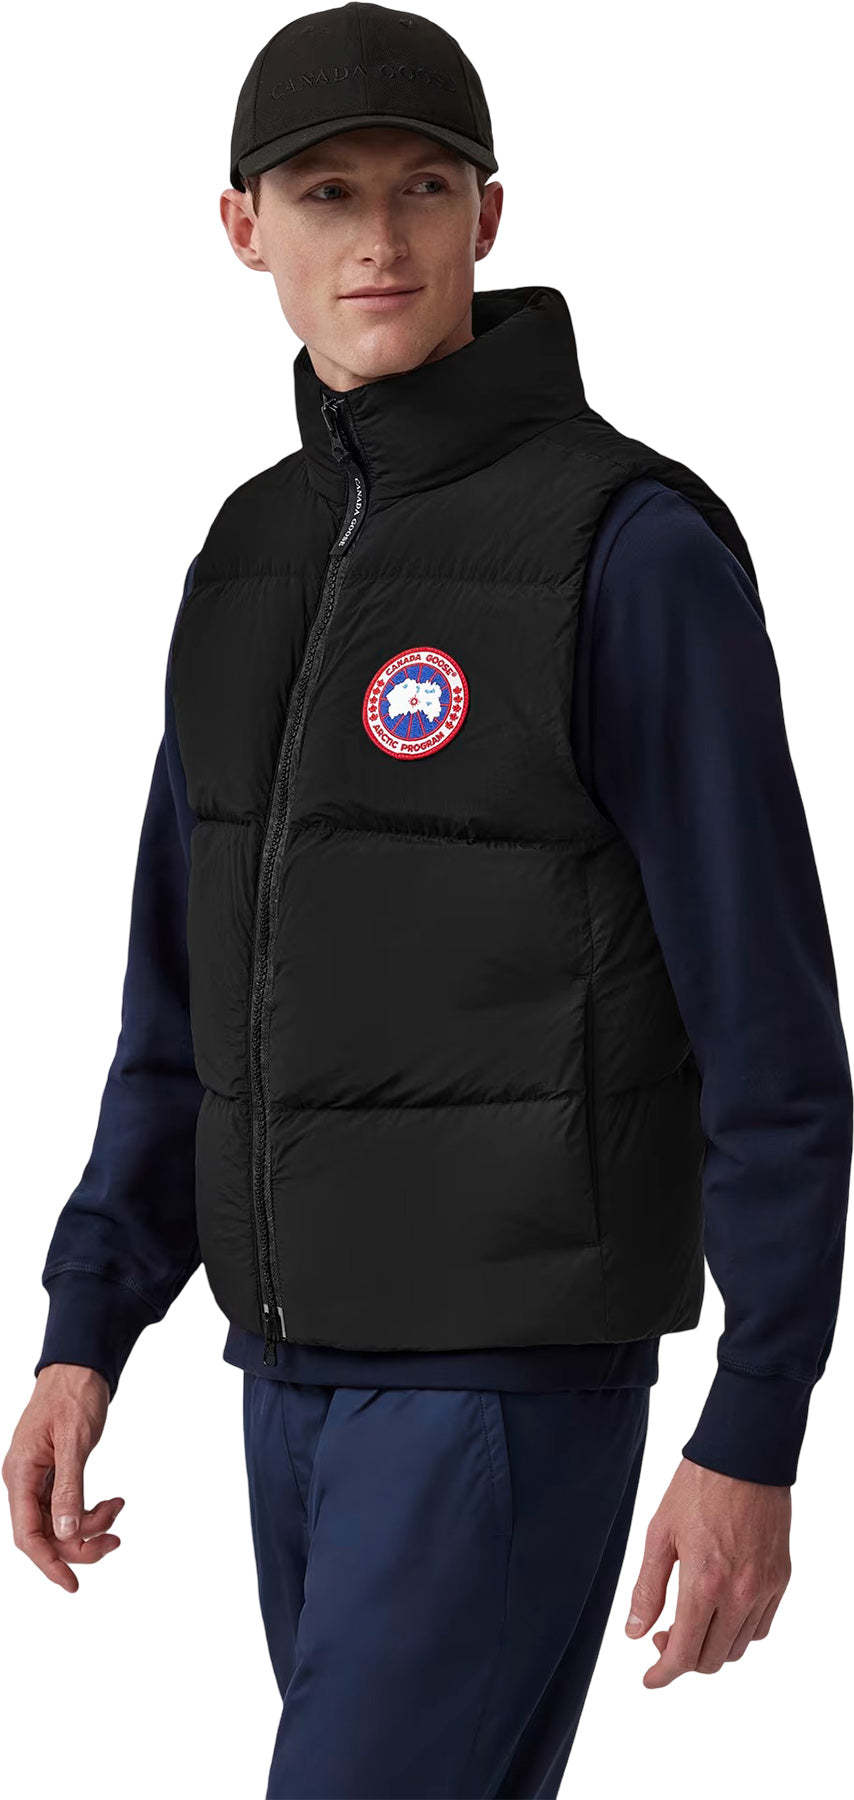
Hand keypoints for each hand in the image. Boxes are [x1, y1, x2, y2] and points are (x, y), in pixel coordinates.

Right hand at [3, 1364, 123, 1592]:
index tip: (72, 1585)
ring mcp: (38, 1479)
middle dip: (80, 1543)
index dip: (48, 1564)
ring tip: (118, 1509)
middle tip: (116, 1538)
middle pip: (46, 1535)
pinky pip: (68, 1507)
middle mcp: (24, 1481)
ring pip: (59, 1524)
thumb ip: (68, 1487)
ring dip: (90, 1527)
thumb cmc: (73, 1394)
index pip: (27, 1535)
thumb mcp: (74, 1441)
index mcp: (20, 1474)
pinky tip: (113, 1503)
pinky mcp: (54, 1475)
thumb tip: (64, 1533)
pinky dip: (91, 1511)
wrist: (80, 1367)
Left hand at [625, 1456, 791, 1685]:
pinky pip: (761, 1626)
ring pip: (739, 1648)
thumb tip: (635, 1632)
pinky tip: (721, 1611)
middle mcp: (739, 1594)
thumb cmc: (697, 1488)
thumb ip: (647, 1589)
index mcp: (704, 1584)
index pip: (685, 1653)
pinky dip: (739, 1631)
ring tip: (690, 1621)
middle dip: (683, 1659)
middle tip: (663, 1635)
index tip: (650, 1678)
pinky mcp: (780, 1578)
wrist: (744, 1456)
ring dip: (712, 1647)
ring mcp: (764, 1588)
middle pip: (712, 1658)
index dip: (664, 1673)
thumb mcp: (659, 1534)